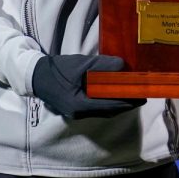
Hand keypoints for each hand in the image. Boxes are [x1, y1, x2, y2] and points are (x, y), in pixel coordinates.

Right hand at [32, 54, 146, 119]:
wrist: (36, 75)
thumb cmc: (57, 70)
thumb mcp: (81, 64)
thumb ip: (102, 66)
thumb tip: (123, 67)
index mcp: (79, 105)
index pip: (109, 105)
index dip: (127, 101)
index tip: (142, 97)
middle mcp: (79, 113)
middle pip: (108, 111)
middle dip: (126, 104)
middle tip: (142, 96)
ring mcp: (76, 113)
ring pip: (103, 110)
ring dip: (118, 104)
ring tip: (132, 95)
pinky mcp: (75, 108)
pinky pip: (96, 108)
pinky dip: (108, 102)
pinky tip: (115, 94)